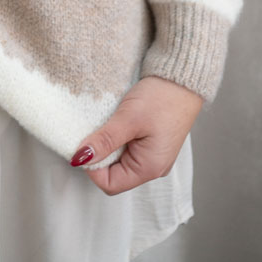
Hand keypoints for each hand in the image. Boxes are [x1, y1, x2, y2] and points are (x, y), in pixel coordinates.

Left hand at [70, 76, 202, 194]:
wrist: (182, 78)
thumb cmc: (162, 98)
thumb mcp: (128, 119)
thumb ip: (104, 141)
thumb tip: (79, 158)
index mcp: (149, 168)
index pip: (110, 184)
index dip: (92, 167)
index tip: (84, 145)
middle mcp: (152, 167)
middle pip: (114, 174)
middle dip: (99, 155)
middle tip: (94, 131)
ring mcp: (152, 154)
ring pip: (119, 160)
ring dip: (108, 145)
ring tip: (107, 124)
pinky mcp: (151, 142)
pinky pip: (127, 148)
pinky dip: (117, 137)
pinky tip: (115, 122)